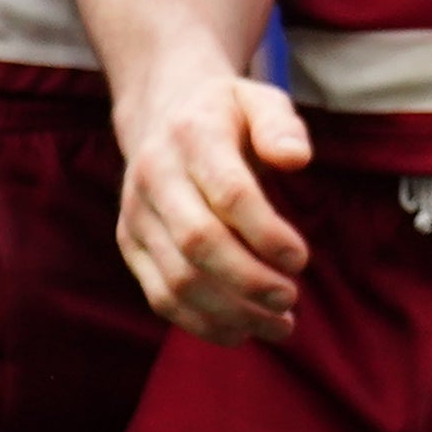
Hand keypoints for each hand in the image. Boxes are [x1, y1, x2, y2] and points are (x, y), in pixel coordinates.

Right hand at [114, 67, 315, 344]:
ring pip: (177, 279)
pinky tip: (242, 331)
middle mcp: (154, 176)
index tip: (301, 259)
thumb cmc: (227, 113)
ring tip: (280, 325)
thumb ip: (281, 126)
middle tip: (290, 298)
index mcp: (192, 135)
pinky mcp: (131, 245)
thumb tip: (297, 160)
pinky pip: (160, 296)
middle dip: (249, 280)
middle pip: (198, 243)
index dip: (265, 233)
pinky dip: (202, 323)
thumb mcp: (260, 99)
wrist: (160, 112)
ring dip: (231, 312)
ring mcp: (136, 214)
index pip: (228, 193)